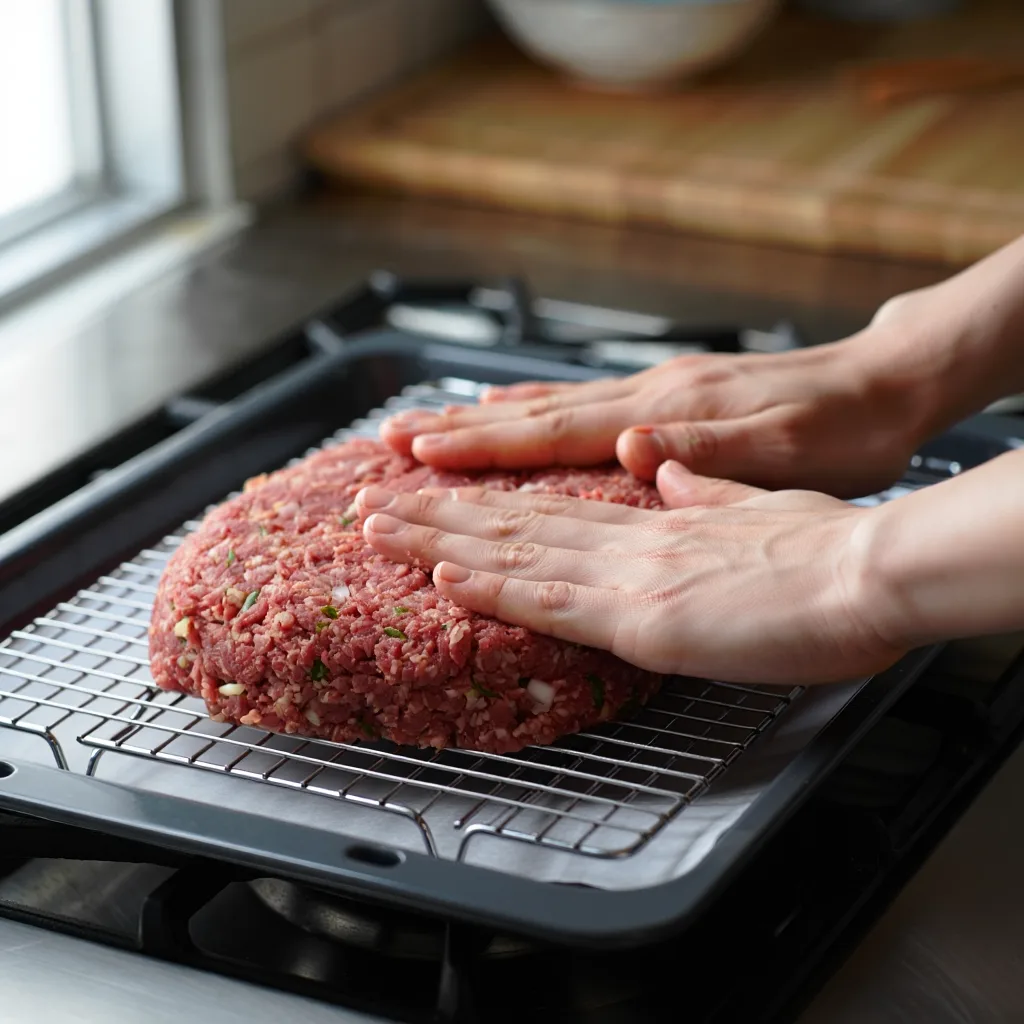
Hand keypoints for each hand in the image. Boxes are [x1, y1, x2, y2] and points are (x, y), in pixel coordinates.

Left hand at [354, 464, 904, 684]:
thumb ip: (703, 490)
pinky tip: (447, 576)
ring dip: (440, 540)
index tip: (433, 487)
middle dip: (435, 512)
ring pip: (517, 550)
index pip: (548, 502)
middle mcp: (627, 538)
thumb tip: (665, 471)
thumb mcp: (755, 507)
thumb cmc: (826, 546)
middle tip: (368, 502)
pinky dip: (497, 587)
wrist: (873, 569)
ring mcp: (631, 575)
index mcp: (652, 516)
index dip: (484, 496)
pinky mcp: (647, 618)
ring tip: (377, 529)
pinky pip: (556, 602)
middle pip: (513, 519)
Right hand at [380, 334, 933, 498]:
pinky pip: (580, 407)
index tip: (418, 452)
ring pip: (549, 408)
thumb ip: (708, 452)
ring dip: (484, 420)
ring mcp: (653, 394)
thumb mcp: (787, 451)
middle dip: (457, 431)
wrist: (885, 386)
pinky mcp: (668, 400)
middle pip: (532, 416)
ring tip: (430, 425)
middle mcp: (644, 398)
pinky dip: (532, 413)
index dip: (482, 447)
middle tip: (389, 437)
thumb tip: (629, 445)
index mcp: (663, 416)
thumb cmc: (840, 430)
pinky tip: (514, 415)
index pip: (553, 434)